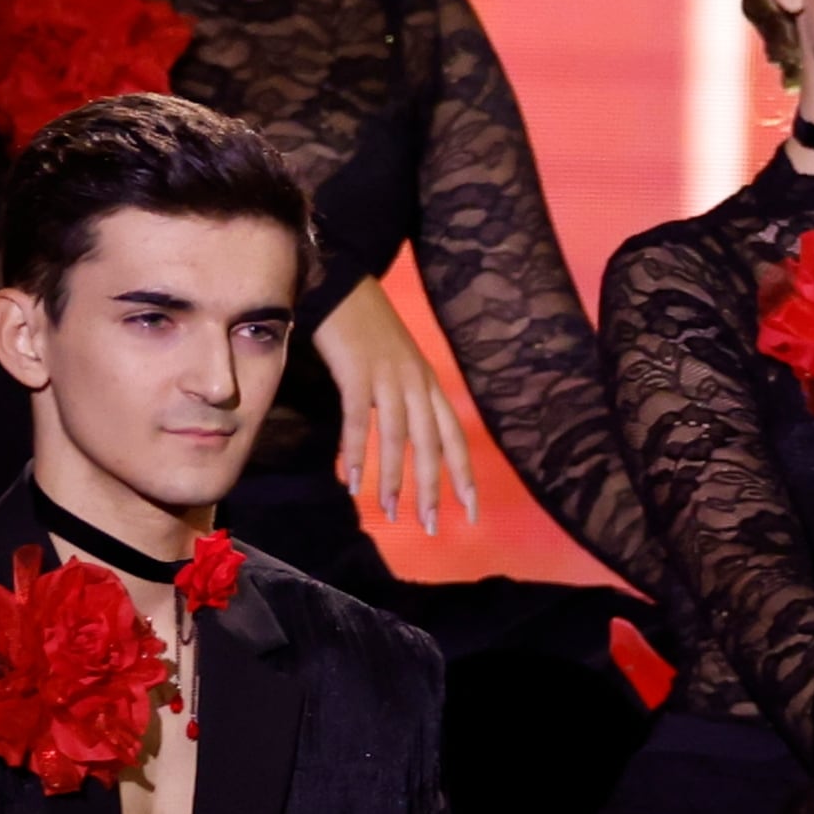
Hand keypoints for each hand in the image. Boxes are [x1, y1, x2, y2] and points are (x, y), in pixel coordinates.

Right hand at [316, 284, 480, 534]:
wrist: (343, 288)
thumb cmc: (368, 332)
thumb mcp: (400, 367)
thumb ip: (408, 400)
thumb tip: (410, 439)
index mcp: (429, 385)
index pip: (454, 438)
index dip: (463, 474)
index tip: (470, 511)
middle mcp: (416, 384)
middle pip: (432, 444)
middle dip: (434, 488)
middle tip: (433, 526)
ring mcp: (388, 378)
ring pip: (399, 437)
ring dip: (395, 479)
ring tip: (392, 513)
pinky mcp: (358, 373)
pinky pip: (359, 420)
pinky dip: (357, 452)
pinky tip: (354, 481)